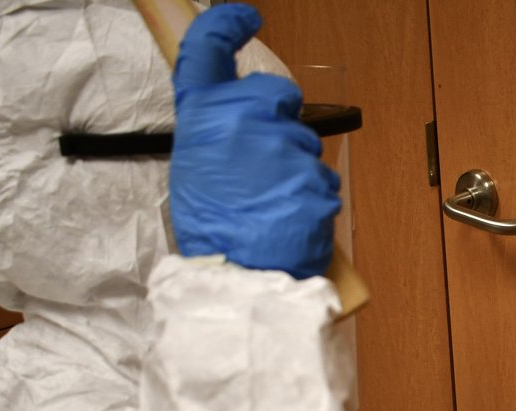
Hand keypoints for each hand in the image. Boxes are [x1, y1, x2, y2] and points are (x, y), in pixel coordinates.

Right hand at [169, 4, 339, 279]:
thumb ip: (216, 135)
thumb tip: (238, 123)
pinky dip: (309, 198)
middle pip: (279, 94)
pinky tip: (289, 217)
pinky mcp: (317, 179)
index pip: (209, 49)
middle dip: (278, 121)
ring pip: (304, 143)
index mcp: (205, 117)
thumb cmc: (213, 232)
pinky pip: (321, 180)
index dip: (227, 24)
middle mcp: (247, 121)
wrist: (240, 278)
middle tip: (262, 163)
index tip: (245, 17)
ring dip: (294, 167)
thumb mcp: (194, 171)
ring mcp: (286, 150)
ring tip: (271, 203)